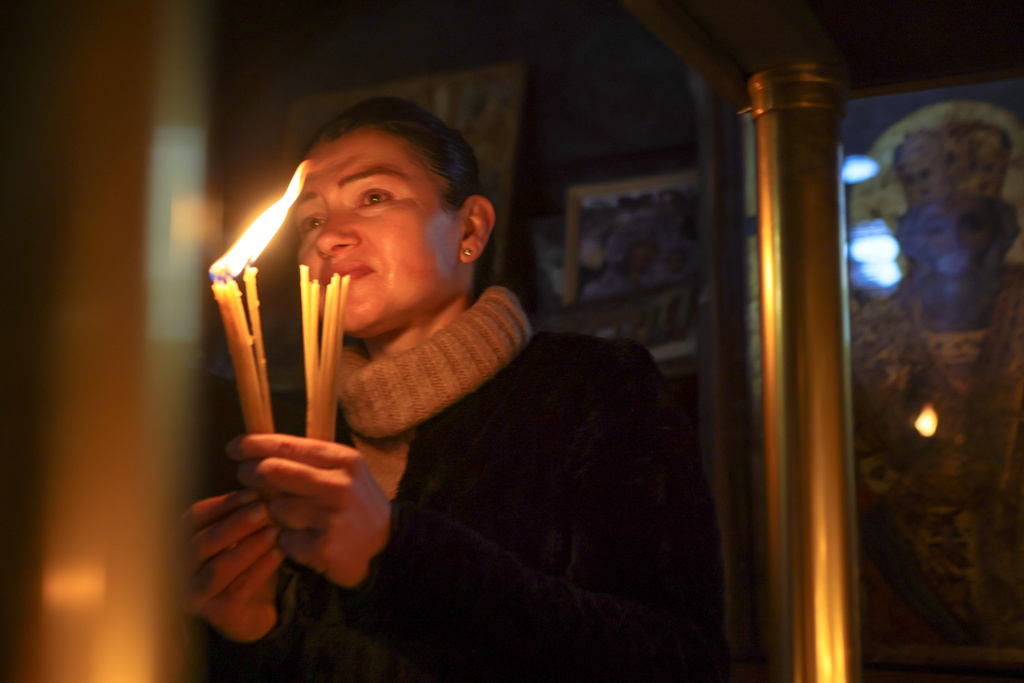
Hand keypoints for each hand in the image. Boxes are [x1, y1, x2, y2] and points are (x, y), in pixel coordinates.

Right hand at [181, 489, 283, 641]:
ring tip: (274, 531)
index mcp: (182, 543)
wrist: (256, 610)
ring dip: (248, 546)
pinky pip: (239, 589)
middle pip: (202, 542)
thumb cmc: (247, 564)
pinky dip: (261, 568)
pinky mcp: (217, 615)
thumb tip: (265, 481)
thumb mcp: (244, 534)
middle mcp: (179, 570)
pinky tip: (280, 553)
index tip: (254, 494)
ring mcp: (195, 595)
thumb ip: (247, 511)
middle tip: (264, 511)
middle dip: (235, 524)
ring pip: (219, 568)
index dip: (224, 504)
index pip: (194, 518)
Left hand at [230, 434, 391, 588]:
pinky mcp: (323, 545)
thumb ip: (310, 462)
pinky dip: (289, 541)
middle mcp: (338, 484)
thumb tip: (261, 454)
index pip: (289, 445)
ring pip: (275, 507)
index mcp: (342, 460)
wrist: (387, 547)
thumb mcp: (345, 472)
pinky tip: (307, 541)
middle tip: (245, 478)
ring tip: (295, 518)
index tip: (234, 447)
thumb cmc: (357, 504)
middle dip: (251, 474)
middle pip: (274, 471)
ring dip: (275, 514)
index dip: (255, 444)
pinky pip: (285, 539)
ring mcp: (331, 516)